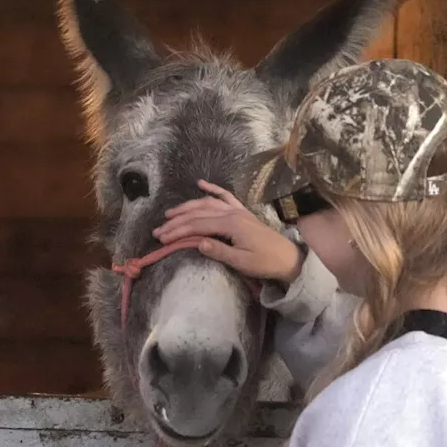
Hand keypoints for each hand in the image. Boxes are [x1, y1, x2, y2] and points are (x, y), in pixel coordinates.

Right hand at [153, 179, 302, 282]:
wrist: (288, 258)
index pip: (198, 226)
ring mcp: (238, 210)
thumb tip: (198, 243)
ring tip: (170, 214)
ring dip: (187, 207)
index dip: (178, 231)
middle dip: (177, 222)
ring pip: (207, 203)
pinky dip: (212, 189)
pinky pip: (225, 196)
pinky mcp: (242, 212)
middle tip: (159, 230)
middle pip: (199, 214)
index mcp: (232, 225)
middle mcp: (233, 213)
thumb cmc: (265, 263)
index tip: (162, 239)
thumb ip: (219, 251)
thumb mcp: (241, 262)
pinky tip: (200, 183)